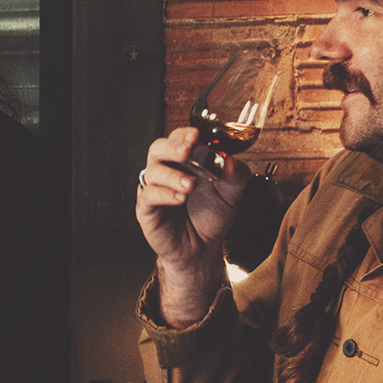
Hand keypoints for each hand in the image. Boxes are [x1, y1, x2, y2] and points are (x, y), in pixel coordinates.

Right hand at [135, 127, 251, 327]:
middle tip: (188, 151)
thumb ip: (236, 175)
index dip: (185, 134)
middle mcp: (167, 171)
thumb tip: (231, 160)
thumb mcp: (232, 194)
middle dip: (173, 146)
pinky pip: (149, 195)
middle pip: (158, 148)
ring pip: (152, 171)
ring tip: (191, 185)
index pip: (180, 139)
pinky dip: (165, 194)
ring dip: (173, 175)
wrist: (202, 249)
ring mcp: (154, 189)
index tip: (198, 135)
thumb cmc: (211, 217)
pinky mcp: (147, 209)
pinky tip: (180, 198)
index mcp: (185, 161)